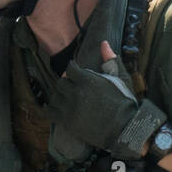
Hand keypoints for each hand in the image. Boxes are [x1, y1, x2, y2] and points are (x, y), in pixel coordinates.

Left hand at [47, 41, 159, 159]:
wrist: (124, 128)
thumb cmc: (124, 102)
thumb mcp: (121, 78)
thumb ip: (111, 60)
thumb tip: (104, 43)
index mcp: (88, 80)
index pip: (70, 68)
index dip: (72, 69)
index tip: (75, 72)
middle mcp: (76, 93)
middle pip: (61, 83)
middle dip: (66, 83)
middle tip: (72, 86)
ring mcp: (70, 108)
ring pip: (55, 96)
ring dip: (59, 96)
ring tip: (66, 97)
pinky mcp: (67, 122)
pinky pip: (48, 113)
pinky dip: (48, 110)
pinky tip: (51, 108)